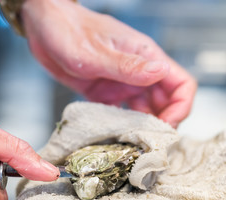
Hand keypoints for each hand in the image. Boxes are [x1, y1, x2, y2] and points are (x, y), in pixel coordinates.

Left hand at [21, 0, 196, 127]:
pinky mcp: (105, 93)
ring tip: (133, 145)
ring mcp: (121, 83)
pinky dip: (121, 126)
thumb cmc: (68, 30)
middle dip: (163, 124)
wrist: (44, 29)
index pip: (181, 83)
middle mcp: (137, 72)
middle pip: (165, 102)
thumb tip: (160, 71)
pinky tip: (115, 136)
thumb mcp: (94, 52)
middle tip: (149, 143)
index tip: (166, 126)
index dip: (180, 108)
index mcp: (144, 55)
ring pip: (144, 110)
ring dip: (142, 128)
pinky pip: (120, 113)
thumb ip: (127, 65)